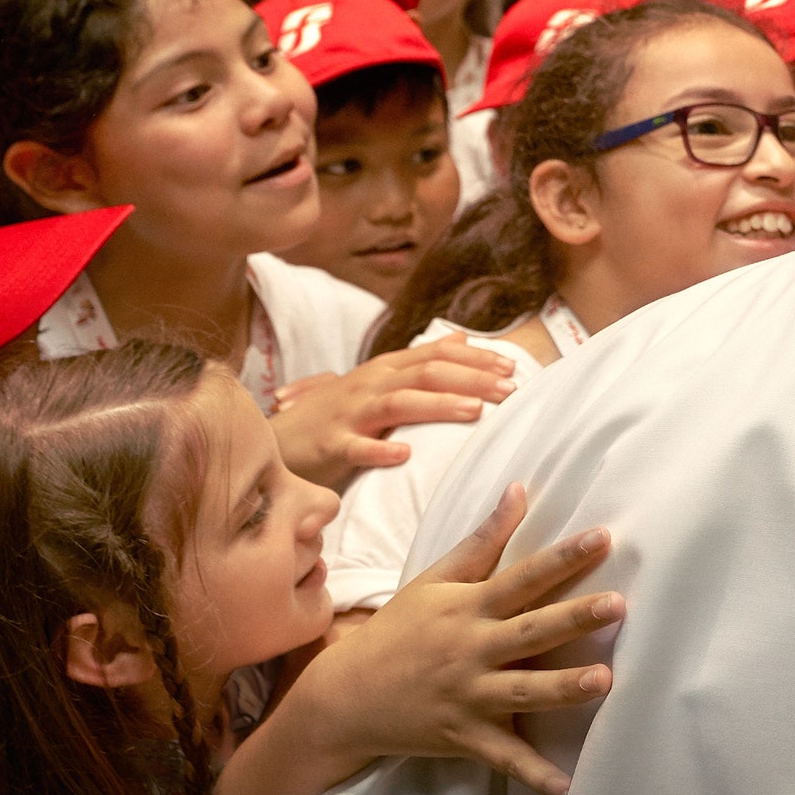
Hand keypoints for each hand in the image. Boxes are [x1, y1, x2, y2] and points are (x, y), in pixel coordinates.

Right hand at [266, 333, 516, 488]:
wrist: (279, 441)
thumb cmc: (336, 414)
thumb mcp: (379, 381)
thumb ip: (420, 362)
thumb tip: (463, 339)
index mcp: (386, 369)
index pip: (437, 355)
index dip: (477, 359)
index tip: (514, 369)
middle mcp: (371, 383)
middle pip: (427, 373)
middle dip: (472, 379)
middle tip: (512, 391)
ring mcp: (350, 412)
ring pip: (399, 402)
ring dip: (439, 406)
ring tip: (475, 411)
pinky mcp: (330, 444)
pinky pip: (356, 446)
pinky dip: (380, 449)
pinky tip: (405, 454)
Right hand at [299, 484, 621, 794]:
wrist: (345, 696)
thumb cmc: (398, 630)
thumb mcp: (435, 580)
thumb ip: (484, 540)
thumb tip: (520, 489)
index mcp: (467, 608)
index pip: (522, 576)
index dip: (562, 557)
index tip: (603, 537)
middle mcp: (471, 650)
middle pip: (531, 631)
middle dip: (573, 618)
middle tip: (618, 605)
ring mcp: (468, 696)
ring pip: (523, 692)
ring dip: (563, 688)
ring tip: (604, 681)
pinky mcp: (463, 737)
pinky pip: (504, 758)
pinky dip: (534, 775)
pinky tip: (569, 788)